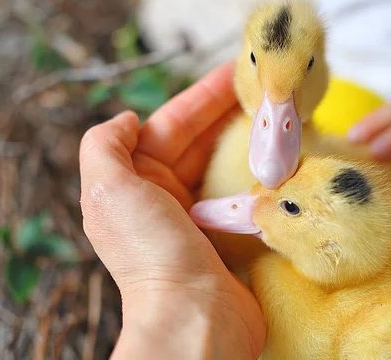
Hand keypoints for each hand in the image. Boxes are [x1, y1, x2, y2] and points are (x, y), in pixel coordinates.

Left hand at [79, 62, 264, 358]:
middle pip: (203, 140)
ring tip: (279, 112)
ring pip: (227, 164)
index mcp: (136, 181)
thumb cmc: (150, 253)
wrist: (192, 320)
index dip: (202, 95)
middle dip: (231, 110)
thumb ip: (105, 144)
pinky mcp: (231, 236)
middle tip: (266, 84)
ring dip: (250, 138)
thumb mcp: (108, 189)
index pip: (171, 124)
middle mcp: (166, 196)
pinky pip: (246, 193)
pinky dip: (262, 173)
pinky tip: (284, 155)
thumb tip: (127, 117)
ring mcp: (201, 217)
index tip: (236, 70)